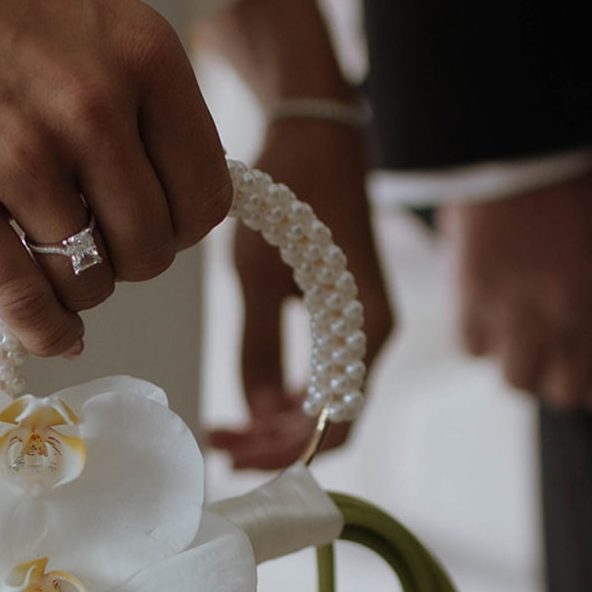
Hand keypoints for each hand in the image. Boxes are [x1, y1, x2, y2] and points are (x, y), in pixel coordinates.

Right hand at [0, 0, 231, 356]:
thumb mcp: (88, 8)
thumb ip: (135, 91)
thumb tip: (163, 186)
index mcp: (142, 55)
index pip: (205, 194)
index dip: (179, 224)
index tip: (149, 222)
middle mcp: (93, 106)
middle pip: (151, 246)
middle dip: (127, 259)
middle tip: (91, 242)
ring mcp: (18, 154)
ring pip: (88, 278)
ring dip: (75, 287)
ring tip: (48, 260)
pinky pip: (21, 297)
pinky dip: (44, 331)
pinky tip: (49, 335)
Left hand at [208, 116, 393, 467]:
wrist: (317, 135)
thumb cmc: (290, 194)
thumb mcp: (257, 275)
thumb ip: (256, 349)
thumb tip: (254, 412)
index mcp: (364, 329)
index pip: (334, 421)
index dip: (284, 451)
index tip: (233, 455)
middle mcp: (373, 336)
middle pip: (329, 420)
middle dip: (275, 442)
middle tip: (218, 444)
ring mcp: (361, 329)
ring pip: (323, 402)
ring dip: (276, 423)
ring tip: (223, 428)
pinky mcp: (345, 318)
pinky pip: (321, 377)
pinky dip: (285, 396)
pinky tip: (247, 402)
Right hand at [442, 157, 591, 411]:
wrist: (532, 128)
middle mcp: (586, 313)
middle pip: (569, 390)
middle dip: (562, 373)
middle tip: (554, 345)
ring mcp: (529, 308)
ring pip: (519, 379)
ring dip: (519, 358)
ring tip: (518, 328)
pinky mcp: (478, 294)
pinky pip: (474, 348)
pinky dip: (480, 334)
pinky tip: (488, 304)